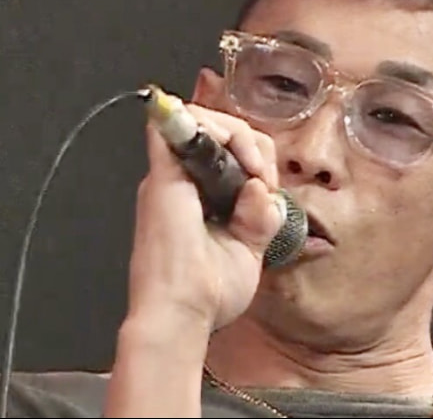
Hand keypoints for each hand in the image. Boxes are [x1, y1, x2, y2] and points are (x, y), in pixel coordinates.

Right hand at [126, 103, 281, 335]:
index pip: (232, 152)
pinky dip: (217, 132)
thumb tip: (261, 187)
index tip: (268, 191)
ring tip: (256, 175)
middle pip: (223, 130)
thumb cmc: (209, 292)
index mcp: (200, 197)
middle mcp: (183, 180)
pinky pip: (182, 126)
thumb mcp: (251, 248)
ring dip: (242, 139)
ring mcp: (171, 175)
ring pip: (205, 120)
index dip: (258, 158)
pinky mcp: (163, 175)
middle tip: (264, 182)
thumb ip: (260, 215)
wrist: (182, 313)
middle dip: (255, 146)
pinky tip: (242, 164)